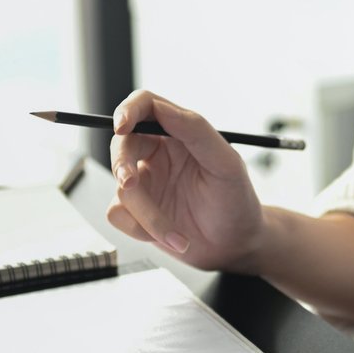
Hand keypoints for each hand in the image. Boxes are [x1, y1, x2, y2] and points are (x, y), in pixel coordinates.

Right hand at [107, 90, 265, 271]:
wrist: (234, 247)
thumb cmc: (236, 201)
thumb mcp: (225, 163)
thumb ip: (195, 130)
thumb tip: (161, 108)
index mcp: (179, 133)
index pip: (145, 106)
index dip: (128, 110)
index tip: (122, 125)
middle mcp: (157, 153)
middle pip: (121, 144)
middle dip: (122, 165)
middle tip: (130, 183)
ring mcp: (144, 182)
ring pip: (121, 187)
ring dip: (148, 215)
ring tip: (177, 235)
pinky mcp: (134, 210)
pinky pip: (117, 213)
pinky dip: (141, 230)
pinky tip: (171, 238)